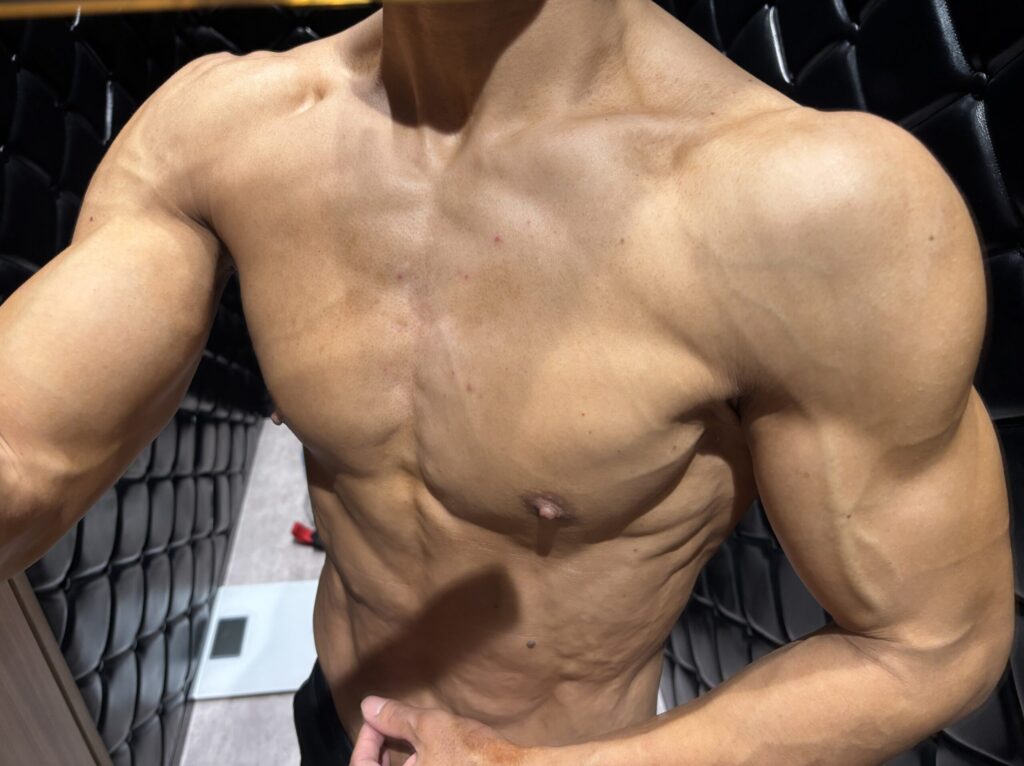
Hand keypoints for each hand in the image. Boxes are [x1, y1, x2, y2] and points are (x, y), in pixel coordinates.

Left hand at [352, 695, 536, 765]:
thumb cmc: (475, 758)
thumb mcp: (431, 728)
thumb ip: (396, 718)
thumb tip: (370, 706)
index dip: (365, 741)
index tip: (377, 720)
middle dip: (382, 749)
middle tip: (392, 727)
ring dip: (402, 759)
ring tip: (419, 738)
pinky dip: (421, 765)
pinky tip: (435, 753)